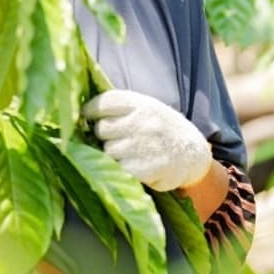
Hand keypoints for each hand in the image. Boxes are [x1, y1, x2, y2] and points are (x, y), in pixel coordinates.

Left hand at [83, 89, 212, 191]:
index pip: (104, 102)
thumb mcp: (146, 109)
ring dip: (112, 156)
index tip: (86, 118)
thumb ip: (120, 108)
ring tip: (128, 155)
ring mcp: (145, 145)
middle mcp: (143, 121)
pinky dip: (122, 170)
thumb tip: (81, 112)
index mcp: (141, 103)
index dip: (90, 110)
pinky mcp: (147, 168)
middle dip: (102, 137)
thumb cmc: (160, 130)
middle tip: (114, 140)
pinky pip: (119, 169)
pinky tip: (134, 167)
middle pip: (102, 129)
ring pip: (108, 152)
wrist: (192, 153)